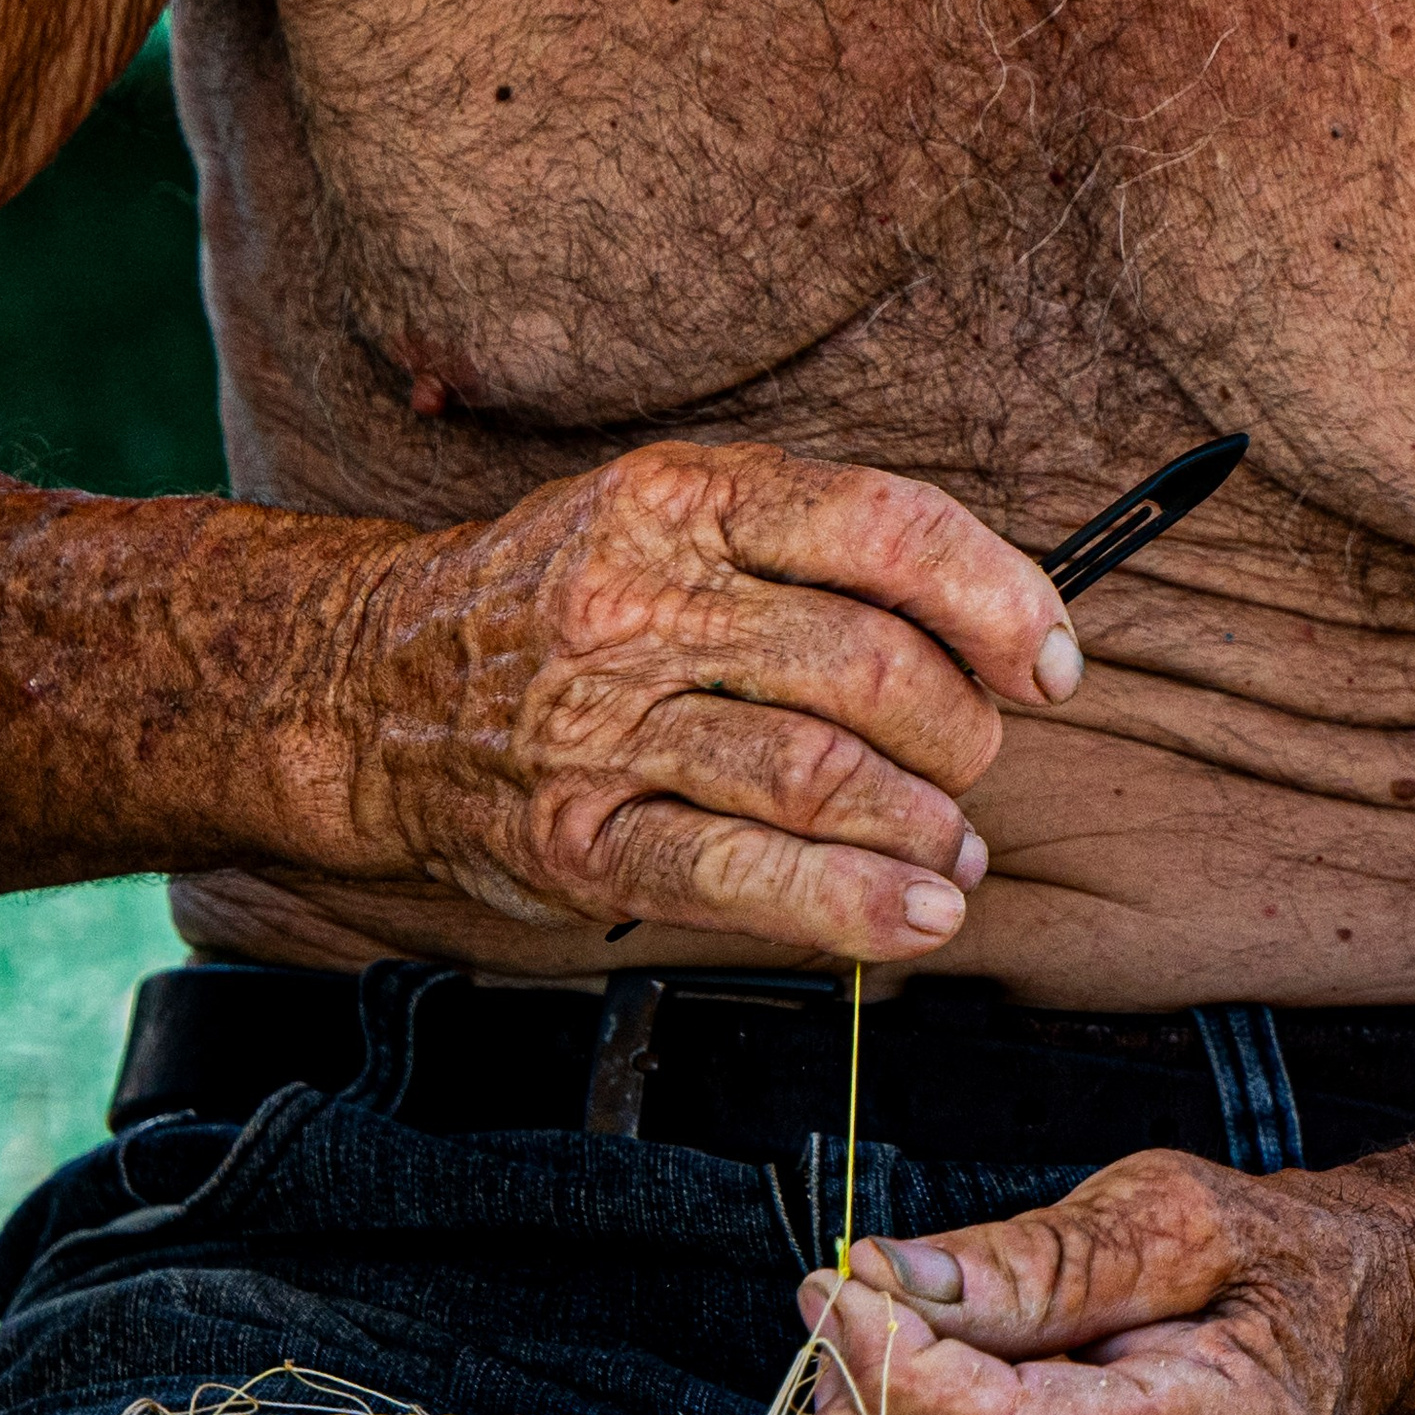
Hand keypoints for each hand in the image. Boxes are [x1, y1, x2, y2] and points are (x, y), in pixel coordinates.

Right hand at [336, 439, 1080, 955]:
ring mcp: (604, 724)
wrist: (367, 683)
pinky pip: (739, 875)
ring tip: (953, 852)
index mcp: (686, 499)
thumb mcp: (672, 518)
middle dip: (963, 733)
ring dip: (924, 827)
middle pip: (870, 666)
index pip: (884, 527)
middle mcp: (644, 602)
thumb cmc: (559, 601)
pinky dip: (851, 903)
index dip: (998, 598)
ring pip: (819, 773)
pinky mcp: (576, 835)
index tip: (1046, 661)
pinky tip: (915, 915)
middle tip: (972, 764)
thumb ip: (813, 551)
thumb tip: (996, 626)